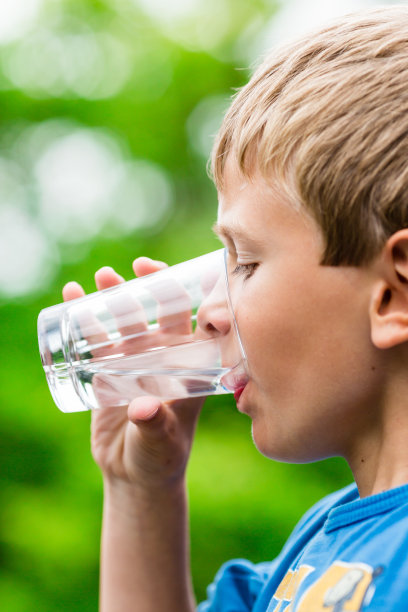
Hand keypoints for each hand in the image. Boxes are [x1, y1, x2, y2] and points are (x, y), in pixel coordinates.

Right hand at [63, 258, 203, 489]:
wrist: (134, 474)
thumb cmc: (160, 457)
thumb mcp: (160, 441)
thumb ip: (154, 425)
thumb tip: (143, 408)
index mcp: (188, 367)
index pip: (195, 322)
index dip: (191, 298)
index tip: (180, 280)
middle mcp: (164, 358)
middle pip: (158, 312)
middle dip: (149, 287)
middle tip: (136, 267)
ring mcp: (136, 361)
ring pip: (126, 320)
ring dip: (115, 295)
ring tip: (101, 277)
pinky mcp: (109, 370)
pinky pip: (97, 338)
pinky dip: (85, 316)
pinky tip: (72, 297)